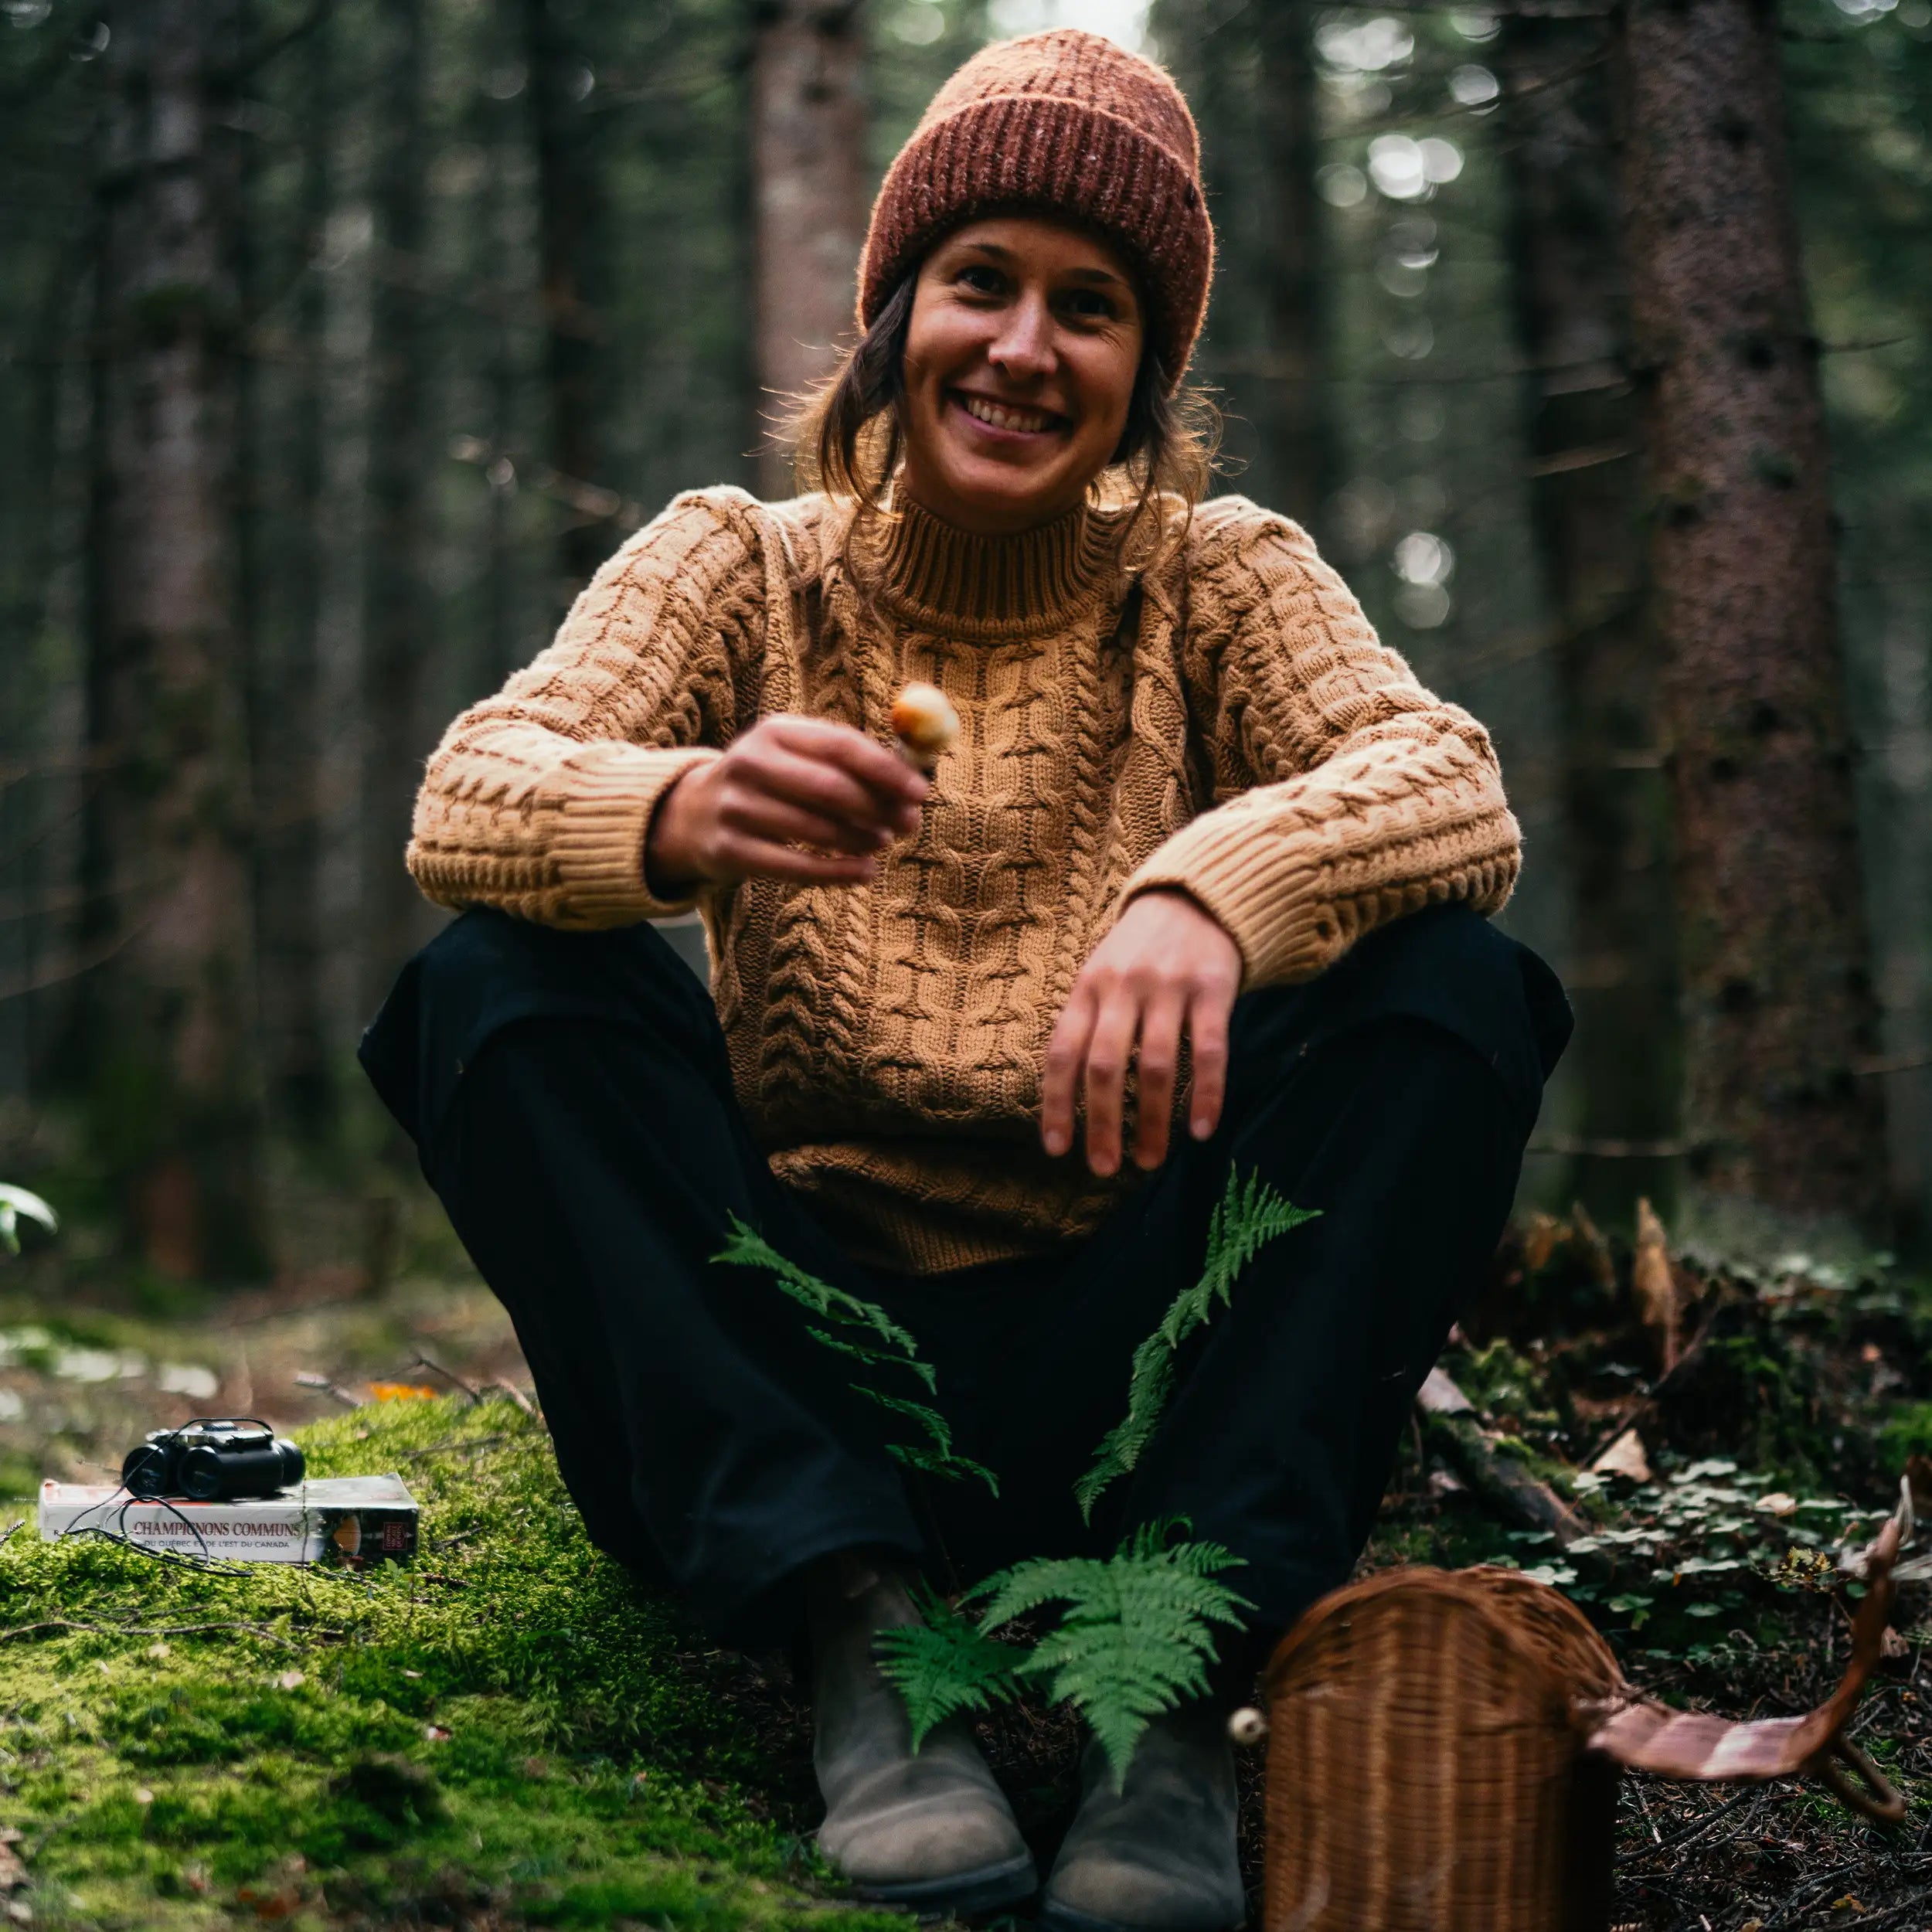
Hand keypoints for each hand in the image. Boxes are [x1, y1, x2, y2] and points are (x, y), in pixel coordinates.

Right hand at [647, 715, 927, 892]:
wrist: (696, 815)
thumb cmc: (772, 784)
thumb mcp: (799, 758)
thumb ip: (852, 763)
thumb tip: (915, 782)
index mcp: (774, 731)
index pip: (840, 746)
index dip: (886, 771)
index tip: (921, 793)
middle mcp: (750, 763)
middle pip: (828, 788)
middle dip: (878, 809)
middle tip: (908, 824)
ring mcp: (735, 807)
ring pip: (815, 830)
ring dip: (861, 840)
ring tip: (883, 843)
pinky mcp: (729, 850)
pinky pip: (796, 867)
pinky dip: (838, 872)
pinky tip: (865, 871)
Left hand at [1041, 890, 1242, 1177]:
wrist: (1194, 898)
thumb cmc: (1138, 953)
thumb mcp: (1100, 976)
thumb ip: (1086, 1025)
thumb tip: (1067, 1098)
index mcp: (1087, 987)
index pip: (1062, 1051)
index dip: (1056, 1102)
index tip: (1058, 1149)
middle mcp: (1123, 987)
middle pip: (1105, 1065)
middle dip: (1101, 1123)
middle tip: (1105, 1167)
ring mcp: (1169, 987)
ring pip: (1156, 1065)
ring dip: (1151, 1120)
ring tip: (1149, 1160)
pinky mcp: (1213, 988)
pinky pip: (1210, 1051)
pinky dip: (1206, 1094)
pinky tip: (1200, 1129)